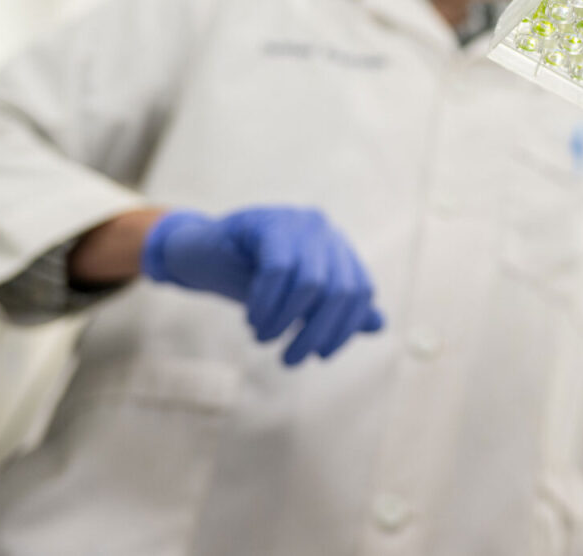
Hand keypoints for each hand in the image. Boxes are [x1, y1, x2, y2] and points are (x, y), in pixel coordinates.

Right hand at [141, 207, 383, 363]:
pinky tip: (251, 318)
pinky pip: (278, 270)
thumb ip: (337, 310)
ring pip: (311, 283)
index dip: (345, 328)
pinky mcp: (266, 222)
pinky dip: (266, 303)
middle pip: (340, 290)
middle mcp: (324, 231)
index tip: (321, 355)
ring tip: (263, 338)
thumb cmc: (253, 278)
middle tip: (289, 361)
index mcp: (337, 248)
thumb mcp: (298, 300)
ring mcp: (296, 222)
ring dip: (286, 321)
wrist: (201, 254)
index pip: (361, 291)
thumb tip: (380, 325)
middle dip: (316, 333)